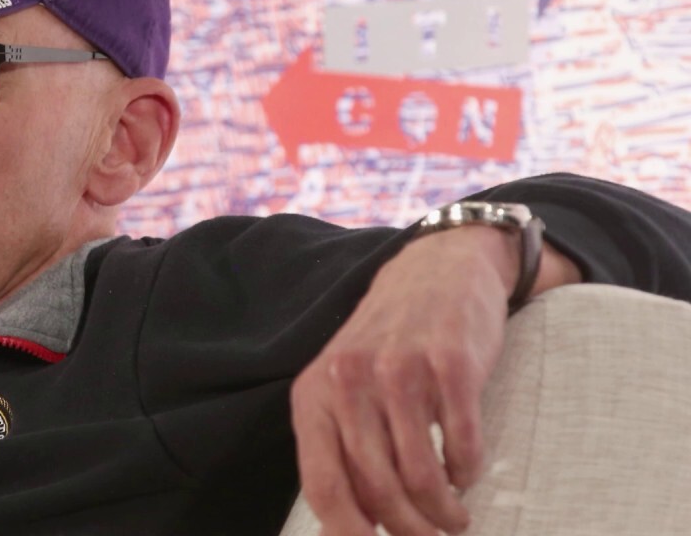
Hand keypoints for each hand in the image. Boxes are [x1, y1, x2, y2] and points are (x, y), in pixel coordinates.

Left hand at [290, 225, 575, 534]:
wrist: (436, 272)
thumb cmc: (386, 346)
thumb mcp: (342, 388)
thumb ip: (339, 447)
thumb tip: (346, 529)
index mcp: (314, 395)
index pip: (323, 486)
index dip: (348, 535)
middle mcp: (349, 382)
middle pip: (378, 490)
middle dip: (409, 530)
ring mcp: (400, 371)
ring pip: (421, 475)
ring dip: (444, 512)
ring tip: (455, 519)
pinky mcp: (451, 364)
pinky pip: (462, 445)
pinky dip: (468, 473)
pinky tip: (467, 472)